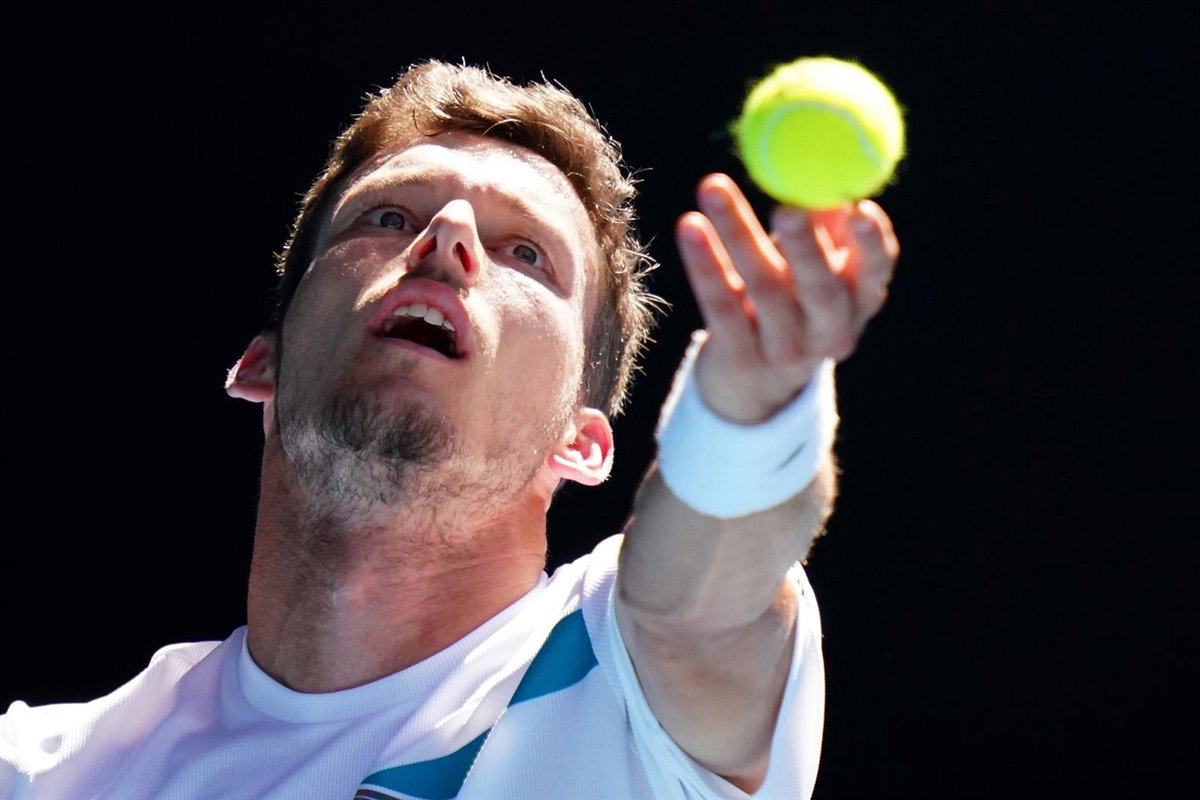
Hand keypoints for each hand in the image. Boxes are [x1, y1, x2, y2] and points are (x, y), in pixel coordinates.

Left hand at [676, 173, 899, 423]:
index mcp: (859, 301)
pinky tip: (690, 226)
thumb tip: (823, 169)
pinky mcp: (741, 360)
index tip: (862, 207)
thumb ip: (822, 222)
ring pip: (765, 292)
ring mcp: (786, 353)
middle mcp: (830, 332)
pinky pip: (722, 306)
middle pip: (821, 290)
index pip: (876, 271)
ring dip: (739, 235)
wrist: (752, 380)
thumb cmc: (789, 297)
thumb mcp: (812, 265)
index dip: (872, 243)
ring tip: (713, 188)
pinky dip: (705, 265)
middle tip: (787, 206)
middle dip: (807, 247)